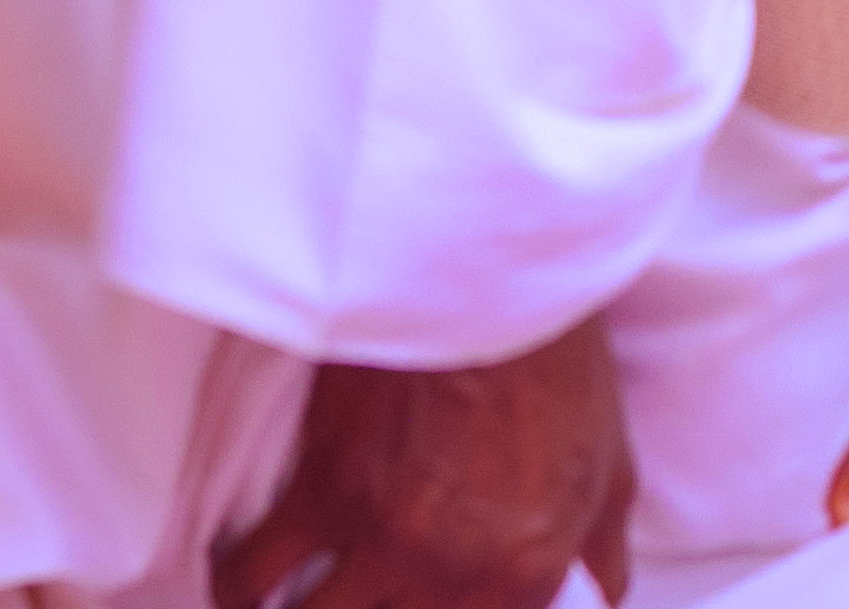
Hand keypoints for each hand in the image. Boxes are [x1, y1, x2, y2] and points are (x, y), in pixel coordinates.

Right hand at [211, 324, 633, 608]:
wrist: (492, 274)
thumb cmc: (557, 365)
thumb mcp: (610, 472)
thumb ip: (600, 555)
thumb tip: (599, 598)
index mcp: (521, 581)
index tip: (411, 603)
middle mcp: (445, 578)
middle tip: (358, 592)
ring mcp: (376, 540)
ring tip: (287, 603)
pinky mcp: (319, 491)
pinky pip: (252, 572)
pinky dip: (238, 581)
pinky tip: (241, 579)